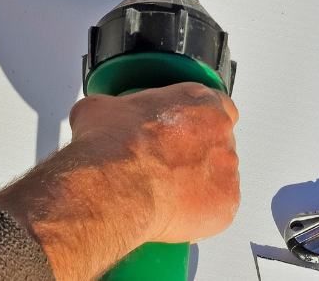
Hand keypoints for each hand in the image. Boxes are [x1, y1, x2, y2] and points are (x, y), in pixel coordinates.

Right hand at [0, 83, 239, 279]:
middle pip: (217, 141)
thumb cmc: (107, 146)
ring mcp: (223, 170)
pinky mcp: (222, 206)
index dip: (193, 120)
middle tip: (167, 169)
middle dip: (194, 154)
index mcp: (199, 101)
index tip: (180, 134)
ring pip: (217, 175)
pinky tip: (173, 216)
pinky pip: (216, 209)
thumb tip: (95, 112)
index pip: (212, 104)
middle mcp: (219, 132)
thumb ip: (113, 108)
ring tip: (166, 196)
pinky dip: (198, 214)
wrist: (109, 184)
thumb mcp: (102, 109)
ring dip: (197, 183)